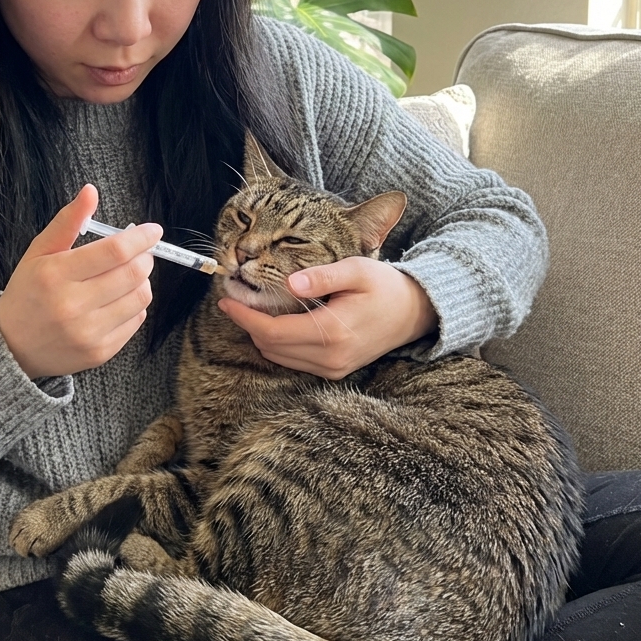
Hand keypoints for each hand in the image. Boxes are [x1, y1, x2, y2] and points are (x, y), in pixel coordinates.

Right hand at [0, 184, 161, 377]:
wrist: (12, 346)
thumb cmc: (28, 292)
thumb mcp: (39, 251)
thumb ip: (68, 221)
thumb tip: (91, 191)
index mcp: (56, 274)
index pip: (115, 251)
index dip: (141, 238)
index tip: (152, 230)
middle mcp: (73, 306)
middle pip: (134, 274)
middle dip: (144, 257)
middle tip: (140, 252)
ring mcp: (88, 333)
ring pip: (140, 298)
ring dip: (142, 281)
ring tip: (127, 275)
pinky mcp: (100, 352)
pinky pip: (136, 321)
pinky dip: (134, 305)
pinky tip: (118, 300)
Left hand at [217, 257, 438, 379]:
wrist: (414, 314)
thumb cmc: (385, 287)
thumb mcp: (357, 270)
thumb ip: (323, 275)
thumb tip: (290, 281)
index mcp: (332, 333)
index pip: (273, 333)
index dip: (245, 318)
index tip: (227, 300)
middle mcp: (330, 358)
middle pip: (271, 347)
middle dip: (248, 324)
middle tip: (235, 299)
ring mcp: (332, 369)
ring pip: (279, 357)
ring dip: (261, 335)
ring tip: (250, 309)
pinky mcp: (334, 371)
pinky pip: (293, 360)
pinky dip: (278, 343)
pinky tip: (275, 322)